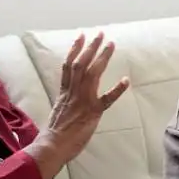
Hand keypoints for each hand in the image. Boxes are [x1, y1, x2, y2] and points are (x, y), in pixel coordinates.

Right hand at [25, 32, 129, 178]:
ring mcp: (83, 100)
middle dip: (91, 47)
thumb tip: (68, 103)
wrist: (52, 145)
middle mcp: (73, 92)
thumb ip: (64, 104)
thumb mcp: (57, 113)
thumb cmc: (53, 135)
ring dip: (102, 57)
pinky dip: (117, 90)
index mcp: (64, 92)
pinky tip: (126, 81)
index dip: (74, 49)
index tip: (80, 36)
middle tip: (100, 33)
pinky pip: (107, 99)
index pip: (68, 65)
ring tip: (110, 44)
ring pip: (92, 73)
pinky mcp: (92, 112)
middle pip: (81, 63)